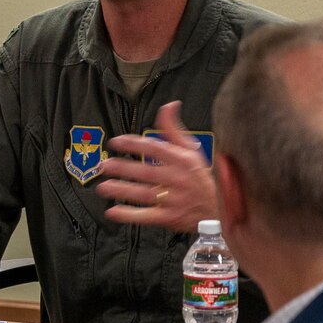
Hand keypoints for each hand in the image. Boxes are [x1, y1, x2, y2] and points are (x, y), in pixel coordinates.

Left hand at [96, 100, 217, 233]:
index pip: (155, 148)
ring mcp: (174, 199)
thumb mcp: (192, 150)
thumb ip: (174, 129)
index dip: (133, 144)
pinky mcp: (170, 217)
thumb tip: (169, 105)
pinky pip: (147, 216)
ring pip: (143, 194)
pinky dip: (129, 215)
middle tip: (104, 165)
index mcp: (182, 160)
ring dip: (122, 190)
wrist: (219, 209)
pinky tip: (113, 212)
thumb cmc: (201, 178)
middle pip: (146, 172)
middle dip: (122, 168)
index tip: (115, 142)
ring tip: (103, 188)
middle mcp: (178, 178)